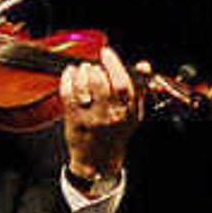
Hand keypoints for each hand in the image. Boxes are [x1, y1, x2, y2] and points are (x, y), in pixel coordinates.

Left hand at [60, 46, 141, 185]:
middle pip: (102, 82)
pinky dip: (68, 78)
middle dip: (96, 67)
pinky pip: (68, 93)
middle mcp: (110, 115)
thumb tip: (143, 65)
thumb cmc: (116, 133)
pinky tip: (71, 73)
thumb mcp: (134, 113)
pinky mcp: (74, 119)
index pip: (123, 83)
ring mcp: (91, 118)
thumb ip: (139, 88)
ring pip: (84, 86)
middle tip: (93, 64)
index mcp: (128, 112)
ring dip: (82, 72)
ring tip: (83, 69)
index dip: (113, 63)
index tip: (106, 52)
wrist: (99, 160)